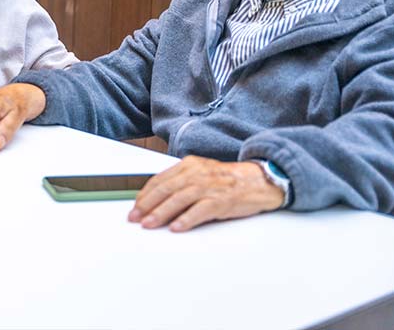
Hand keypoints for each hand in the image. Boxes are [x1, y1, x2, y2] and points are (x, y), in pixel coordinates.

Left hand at [128, 156, 285, 231]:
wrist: (259, 180)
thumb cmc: (227, 180)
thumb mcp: (201, 174)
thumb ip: (181, 183)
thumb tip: (157, 200)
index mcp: (189, 165)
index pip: (160, 180)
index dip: (145, 194)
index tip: (135, 206)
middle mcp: (196, 174)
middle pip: (166, 189)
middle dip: (147, 205)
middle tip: (135, 217)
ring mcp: (209, 186)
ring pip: (179, 199)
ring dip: (161, 213)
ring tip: (149, 224)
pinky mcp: (221, 200)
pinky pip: (200, 210)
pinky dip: (186, 219)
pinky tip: (176, 227)